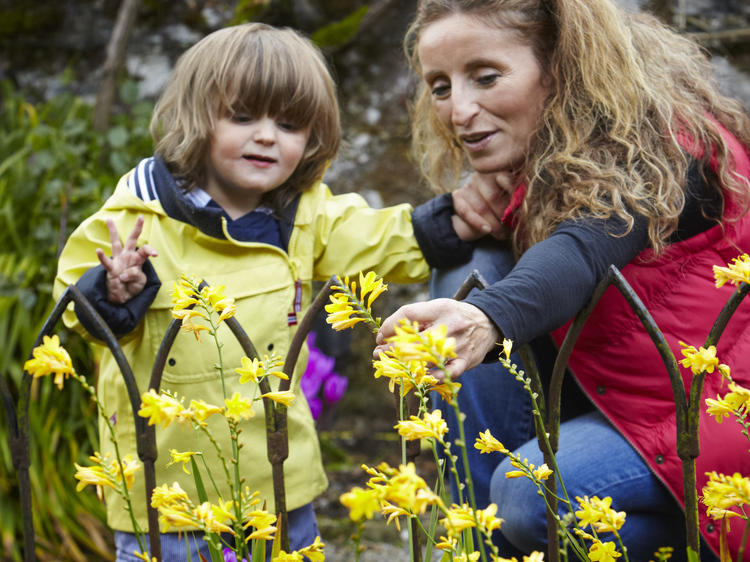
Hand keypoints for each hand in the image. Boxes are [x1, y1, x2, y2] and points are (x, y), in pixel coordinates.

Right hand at [96, 215, 157, 303]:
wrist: (123, 297)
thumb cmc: (132, 287)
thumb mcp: (140, 282)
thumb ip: (135, 275)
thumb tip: (124, 274)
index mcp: (138, 259)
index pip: (145, 250)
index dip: (150, 250)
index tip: (155, 254)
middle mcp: (128, 257)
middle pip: (132, 240)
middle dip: (137, 228)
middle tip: (140, 217)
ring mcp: (118, 261)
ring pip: (115, 244)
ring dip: (113, 232)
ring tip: (109, 220)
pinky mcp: (111, 269)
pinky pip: (106, 263)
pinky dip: (102, 257)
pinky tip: (98, 250)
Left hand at [375, 298, 499, 379]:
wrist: (488, 323)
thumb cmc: (454, 316)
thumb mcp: (437, 308)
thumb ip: (414, 317)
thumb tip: (386, 334)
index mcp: (440, 308)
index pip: (408, 314)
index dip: (389, 326)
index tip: (380, 336)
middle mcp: (450, 326)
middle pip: (414, 338)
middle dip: (391, 348)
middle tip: (378, 354)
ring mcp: (458, 345)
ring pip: (426, 358)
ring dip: (405, 363)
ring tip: (392, 365)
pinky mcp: (466, 361)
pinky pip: (446, 373)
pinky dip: (431, 377)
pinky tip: (419, 377)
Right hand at [452, 171, 516, 239]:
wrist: (475, 211)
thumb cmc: (499, 204)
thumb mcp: (510, 198)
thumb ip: (516, 198)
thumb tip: (523, 207)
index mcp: (498, 171)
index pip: (507, 180)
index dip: (514, 194)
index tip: (521, 209)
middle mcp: (482, 175)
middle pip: (493, 197)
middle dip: (503, 215)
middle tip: (511, 226)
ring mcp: (469, 185)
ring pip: (481, 208)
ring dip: (493, 225)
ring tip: (502, 234)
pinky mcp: (457, 196)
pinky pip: (466, 212)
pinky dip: (478, 223)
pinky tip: (487, 230)